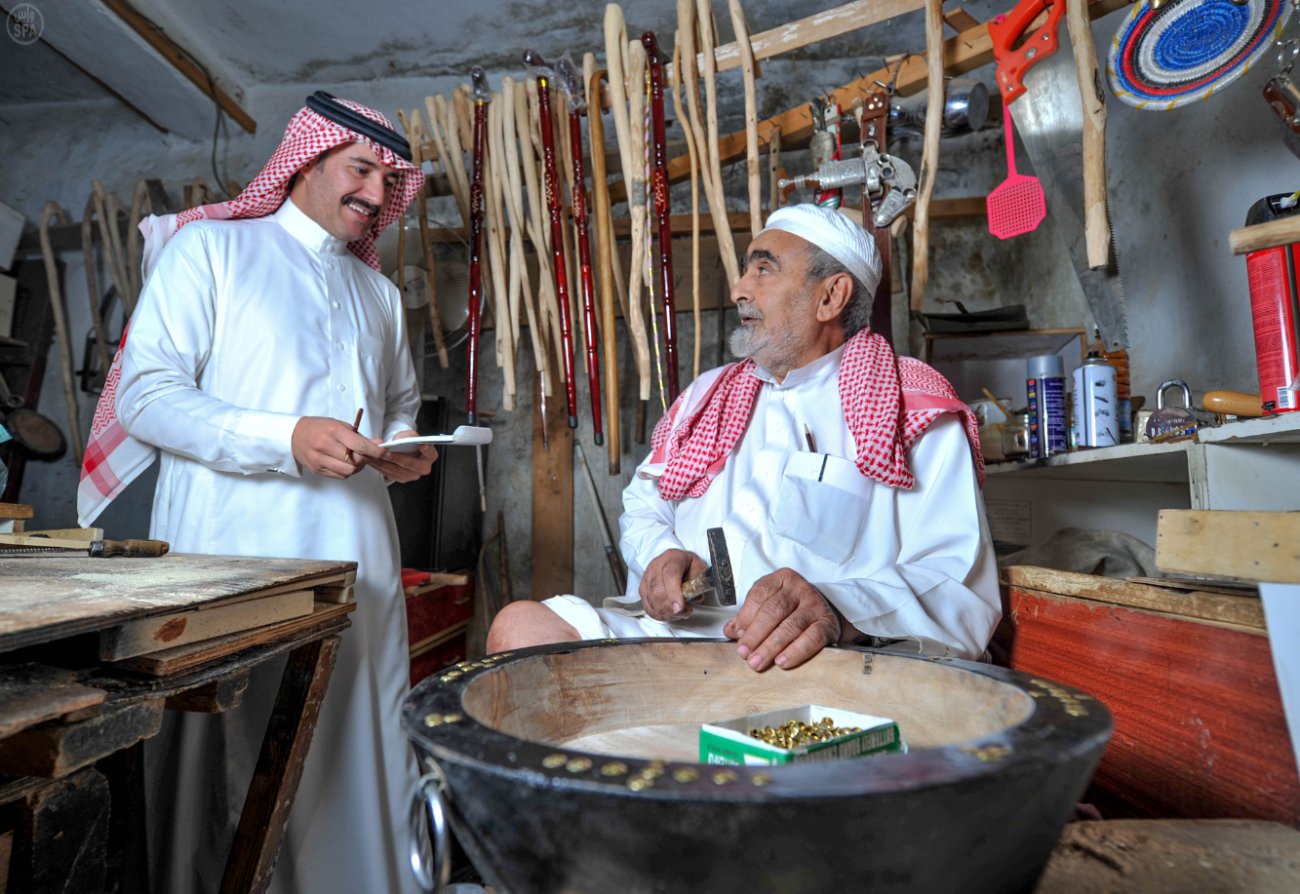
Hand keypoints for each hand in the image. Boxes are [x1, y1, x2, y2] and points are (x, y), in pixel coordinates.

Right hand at [292, 416, 382, 478]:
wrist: (294, 434)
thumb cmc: (319, 428)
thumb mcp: (339, 425)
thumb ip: (359, 437)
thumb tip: (378, 444)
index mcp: (333, 431)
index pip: (360, 446)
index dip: (376, 451)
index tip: (385, 453)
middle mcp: (325, 445)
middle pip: (355, 461)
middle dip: (367, 459)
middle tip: (370, 455)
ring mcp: (319, 459)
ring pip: (349, 471)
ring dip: (358, 467)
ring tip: (357, 460)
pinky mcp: (317, 469)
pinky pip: (340, 476)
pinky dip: (347, 472)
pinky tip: (346, 463)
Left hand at [364, 429, 437, 482]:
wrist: (402, 450)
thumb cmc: (409, 443)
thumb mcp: (409, 434)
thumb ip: (407, 435)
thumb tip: (400, 440)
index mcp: (430, 455)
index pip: (430, 453)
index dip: (426, 450)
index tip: (422, 445)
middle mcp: (424, 467)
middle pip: (412, 465)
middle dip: (398, 459)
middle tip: (388, 453)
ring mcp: (413, 474)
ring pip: (400, 472)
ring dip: (386, 464)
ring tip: (378, 456)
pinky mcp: (403, 478)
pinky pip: (392, 475)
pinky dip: (382, 468)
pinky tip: (377, 461)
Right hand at [639, 548, 707, 620]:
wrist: (674, 560)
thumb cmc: (686, 564)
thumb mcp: (699, 567)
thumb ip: (699, 582)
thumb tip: (696, 598)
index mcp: (672, 559)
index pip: (670, 575)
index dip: (674, 594)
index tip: (680, 607)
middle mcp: (656, 567)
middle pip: (658, 592)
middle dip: (672, 608)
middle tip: (685, 611)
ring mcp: (647, 578)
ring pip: (652, 601)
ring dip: (667, 613)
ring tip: (679, 613)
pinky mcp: (643, 589)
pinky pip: (648, 607)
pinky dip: (659, 615)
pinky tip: (669, 614)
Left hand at [722, 568, 840, 671]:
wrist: (825, 615)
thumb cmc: (792, 610)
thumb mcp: (769, 606)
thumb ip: (748, 618)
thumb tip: (729, 631)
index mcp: (781, 579)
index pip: (759, 594)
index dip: (746, 616)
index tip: (737, 635)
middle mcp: (799, 589)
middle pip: (773, 611)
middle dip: (756, 634)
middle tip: (744, 654)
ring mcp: (815, 605)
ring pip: (790, 626)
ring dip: (770, 647)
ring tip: (758, 661)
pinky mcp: (827, 624)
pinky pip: (812, 638)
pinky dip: (795, 652)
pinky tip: (782, 662)